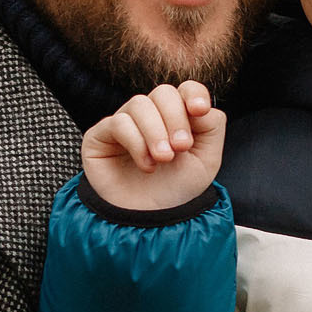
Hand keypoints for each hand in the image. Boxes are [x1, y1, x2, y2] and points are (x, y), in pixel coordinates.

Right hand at [79, 82, 225, 211]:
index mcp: (176, 117)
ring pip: (139, 104)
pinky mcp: (100, 136)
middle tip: (180, 147)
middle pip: (162, 93)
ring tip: (163, 159)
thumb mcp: (207, 159)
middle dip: (175, 118)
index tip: (199, 110)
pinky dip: (136, 142)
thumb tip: (199, 104)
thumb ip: (212, 125)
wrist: (152, 222)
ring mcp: (123, 124)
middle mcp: (149, 117)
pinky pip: (118, 123)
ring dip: (155, 131)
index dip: (193, 94)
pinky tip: (145, 165)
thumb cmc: (177, 191)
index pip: (184, 89)